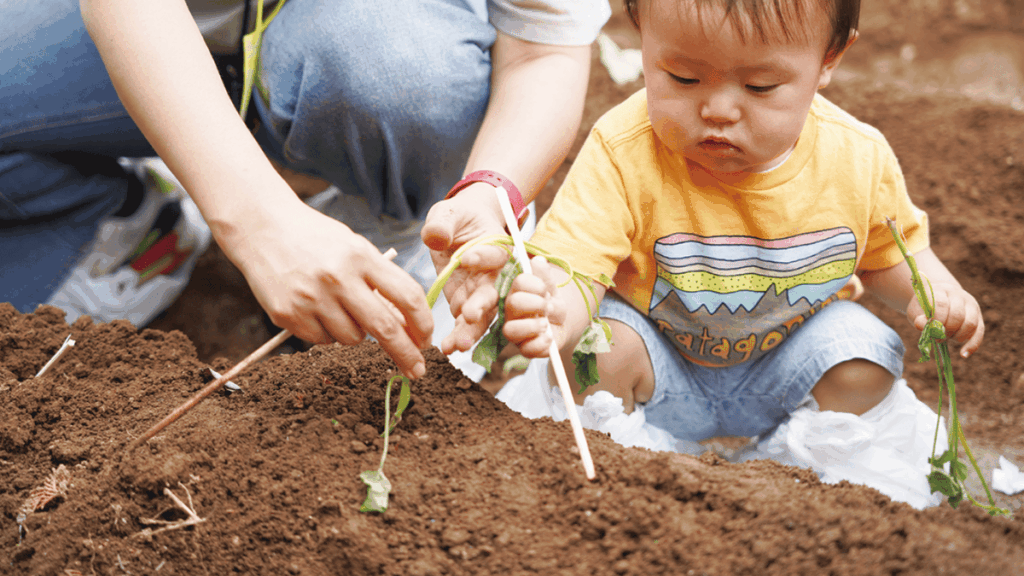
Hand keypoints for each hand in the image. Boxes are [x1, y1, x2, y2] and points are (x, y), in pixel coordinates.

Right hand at [225, 200, 433, 378]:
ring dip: (356, 333)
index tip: (426, 339)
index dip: (423, 323)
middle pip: (385, 328)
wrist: (262, 227)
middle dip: (406, 354)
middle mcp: (338, 278)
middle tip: (417, 370)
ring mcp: (311, 298)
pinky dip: (326, 332)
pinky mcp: (287, 314)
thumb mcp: (354, 248)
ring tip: (339, 307)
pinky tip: (315, 308)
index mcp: (361, 257)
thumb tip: (407, 326)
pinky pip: (322, 340)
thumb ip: (380, 281)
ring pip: (352, 339)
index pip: (407, 296)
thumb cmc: (317, 239)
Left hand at [421, 182, 509, 352]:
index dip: (482, 256)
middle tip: (471, 315)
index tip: (467, 259)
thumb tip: (435, 237)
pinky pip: (466, 323)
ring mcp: (481, 292)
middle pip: (493, 291)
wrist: (461, 228)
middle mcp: (494, 274)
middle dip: (482, 304)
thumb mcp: (448, 214)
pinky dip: (459, 336)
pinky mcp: (467, 303)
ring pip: (483, 314)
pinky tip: (448, 348)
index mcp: (496, 247)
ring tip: (459, 345)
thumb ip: (443, 224)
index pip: (494, 253)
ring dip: (472, 330)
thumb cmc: (458, 217)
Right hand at [502, 256, 565, 357]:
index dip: (533, 284)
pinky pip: (527, 350)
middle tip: (548, 305)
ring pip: (511, 330)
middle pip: (513, 303)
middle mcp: (510, 311)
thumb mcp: (549, 287)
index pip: (518, 282)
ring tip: (545, 323)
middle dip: (535, 303)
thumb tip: (538, 261)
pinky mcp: (525, 348)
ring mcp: (516, 331)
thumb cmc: (550, 302)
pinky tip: (548, 338)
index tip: (545, 288)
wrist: (562, 322)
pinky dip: (540, 344)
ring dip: (532, 325)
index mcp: (515, 292)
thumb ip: (544, 275)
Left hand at [906, 282, 984, 357]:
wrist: (938, 296)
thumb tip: (921, 325)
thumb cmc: (925, 306)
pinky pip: (980, 332)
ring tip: (944, 338)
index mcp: (941, 290)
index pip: (942, 304)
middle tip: (936, 337)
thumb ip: (918, 317)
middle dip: (946, 330)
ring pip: (971, 323)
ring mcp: (971, 305)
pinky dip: (972, 345)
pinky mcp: (978, 317)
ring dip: (957, 336)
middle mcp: (959, 295)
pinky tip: (963, 354)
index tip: (930, 330)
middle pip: (958, 315)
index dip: (936, 319)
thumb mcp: (916, 310)